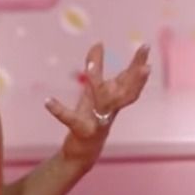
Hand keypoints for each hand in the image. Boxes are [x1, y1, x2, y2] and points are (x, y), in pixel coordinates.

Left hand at [45, 42, 151, 170]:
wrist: (83, 151)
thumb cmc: (91, 116)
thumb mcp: (93, 90)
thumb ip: (96, 66)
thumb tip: (98, 43)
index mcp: (114, 98)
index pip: (130, 79)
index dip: (138, 64)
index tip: (145, 46)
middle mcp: (111, 109)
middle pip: (126, 92)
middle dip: (136, 78)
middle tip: (147, 65)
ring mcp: (98, 121)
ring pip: (103, 104)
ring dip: (99, 89)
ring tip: (92, 71)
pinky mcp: (81, 131)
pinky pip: (70, 119)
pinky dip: (59, 111)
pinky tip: (48, 102)